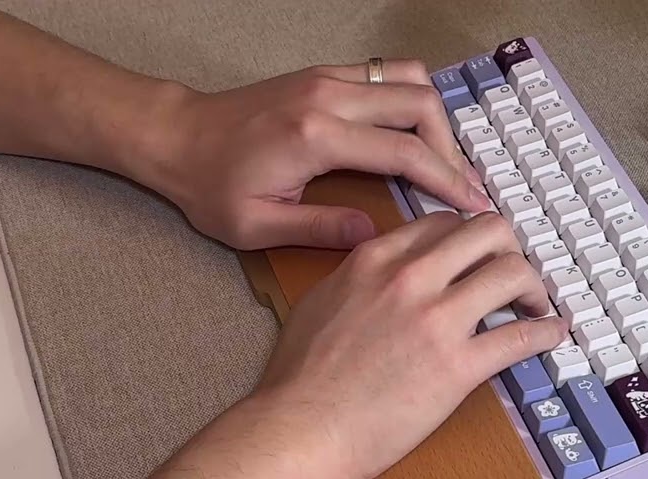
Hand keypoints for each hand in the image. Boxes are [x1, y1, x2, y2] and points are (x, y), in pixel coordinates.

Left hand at [147, 60, 492, 250]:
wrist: (174, 137)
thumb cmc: (209, 185)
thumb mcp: (257, 226)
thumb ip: (322, 230)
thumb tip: (379, 236)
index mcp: (314, 136)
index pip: (404, 151)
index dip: (447, 179)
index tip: (474, 204)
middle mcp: (327, 96)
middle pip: (420, 105)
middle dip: (453, 148)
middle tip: (464, 187)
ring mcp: (327, 78)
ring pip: (409, 79)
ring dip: (436, 119)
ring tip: (444, 160)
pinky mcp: (324, 75)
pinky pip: (387, 73)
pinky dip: (413, 100)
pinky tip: (418, 134)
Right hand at [247, 212, 566, 478]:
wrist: (300, 428)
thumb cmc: (301, 377)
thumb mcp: (324, 300)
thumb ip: (362, 277)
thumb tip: (388, 274)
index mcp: (377, 260)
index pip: (443, 223)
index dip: (470, 237)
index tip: (481, 254)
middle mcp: (411, 278)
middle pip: (488, 231)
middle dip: (511, 247)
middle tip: (515, 272)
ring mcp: (437, 320)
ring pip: (513, 272)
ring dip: (534, 285)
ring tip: (537, 303)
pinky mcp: (459, 366)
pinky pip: (521, 337)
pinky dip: (547, 332)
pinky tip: (554, 333)